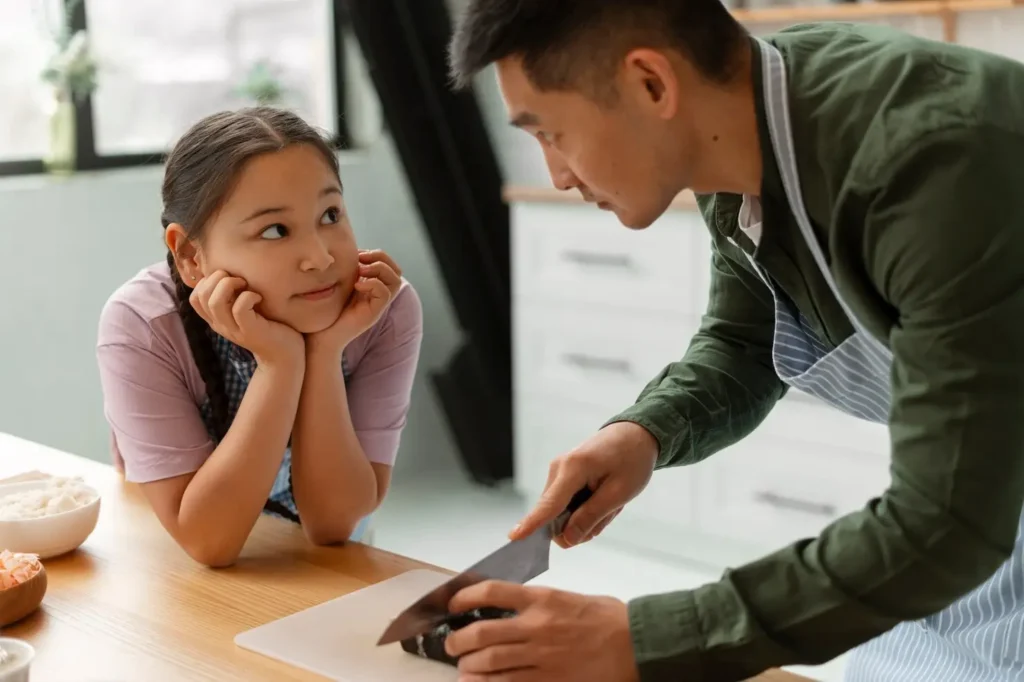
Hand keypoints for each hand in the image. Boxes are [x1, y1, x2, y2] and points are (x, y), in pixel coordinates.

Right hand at [190, 270, 303, 368]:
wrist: (285, 357)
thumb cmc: (269, 328)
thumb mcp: (247, 312)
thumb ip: (235, 298)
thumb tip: (233, 271)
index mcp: (217, 319)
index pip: (195, 297)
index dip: (207, 281)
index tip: (229, 279)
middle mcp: (221, 325)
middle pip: (201, 296)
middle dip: (217, 278)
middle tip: (239, 279)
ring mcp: (234, 329)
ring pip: (215, 302)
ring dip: (229, 285)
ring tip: (246, 285)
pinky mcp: (250, 331)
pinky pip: (239, 309)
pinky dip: (248, 296)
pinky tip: (259, 297)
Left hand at [307, 249, 402, 354]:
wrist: (319, 338)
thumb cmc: (323, 311)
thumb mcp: (336, 285)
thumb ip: (344, 270)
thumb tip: (344, 250)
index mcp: (371, 287)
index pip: (389, 265)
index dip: (376, 254)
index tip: (357, 254)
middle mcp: (378, 296)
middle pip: (396, 270)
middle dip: (380, 258)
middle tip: (360, 259)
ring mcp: (377, 305)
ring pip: (395, 280)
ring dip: (379, 269)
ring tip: (360, 271)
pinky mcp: (373, 314)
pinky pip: (385, 293)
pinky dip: (373, 284)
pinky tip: (356, 285)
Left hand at [444, 581, 638, 681]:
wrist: (637, 644)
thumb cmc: (610, 619)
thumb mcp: (572, 598)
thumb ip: (542, 603)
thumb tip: (514, 608)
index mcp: (543, 599)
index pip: (492, 592)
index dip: (465, 597)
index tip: (454, 604)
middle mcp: (537, 626)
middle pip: (482, 632)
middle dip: (459, 640)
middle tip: (453, 644)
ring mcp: (542, 656)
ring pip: (490, 661)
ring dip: (469, 666)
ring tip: (464, 668)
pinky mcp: (549, 680)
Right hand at [511, 422, 658, 547]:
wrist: (634, 434)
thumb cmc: (631, 460)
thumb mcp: (619, 493)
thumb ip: (591, 517)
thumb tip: (566, 539)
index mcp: (573, 468)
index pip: (550, 504)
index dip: (532, 524)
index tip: (514, 537)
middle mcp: (558, 468)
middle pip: (555, 515)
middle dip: (580, 525)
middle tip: (610, 512)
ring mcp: (557, 471)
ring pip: (561, 512)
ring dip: (585, 516)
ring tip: (609, 501)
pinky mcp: (561, 475)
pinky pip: (566, 504)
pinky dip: (584, 508)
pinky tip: (601, 497)